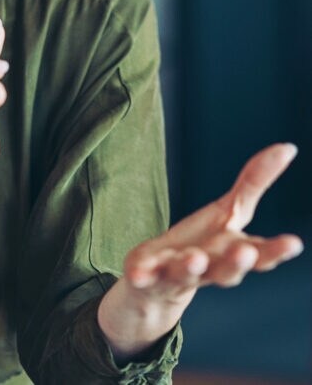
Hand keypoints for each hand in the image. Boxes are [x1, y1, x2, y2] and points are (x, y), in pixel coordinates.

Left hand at [98, 143, 302, 360]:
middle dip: (236, 263)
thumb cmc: (205, 243)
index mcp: (231, 252)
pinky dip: (142, 275)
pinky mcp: (146, 274)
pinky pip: (144, 276)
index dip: (276, 251)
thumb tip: (289, 147)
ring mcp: (177, 273)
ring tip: (194, 258)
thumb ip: (255, 182)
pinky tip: (137, 273)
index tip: (294, 242)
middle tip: (245, 253)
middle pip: (227, 270)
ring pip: (187, 273)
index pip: (260, 254)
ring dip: (191, 266)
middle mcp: (209, 268)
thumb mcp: (230, 211)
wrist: (159, 283)